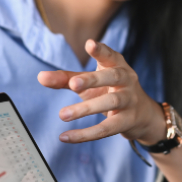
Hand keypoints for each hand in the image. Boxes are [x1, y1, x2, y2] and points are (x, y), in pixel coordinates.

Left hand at [37, 39, 165, 144]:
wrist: (142, 115)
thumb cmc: (110, 91)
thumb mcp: (90, 83)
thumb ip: (66, 79)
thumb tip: (40, 77)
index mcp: (117, 65)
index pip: (110, 55)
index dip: (101, 50)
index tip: (90, 44)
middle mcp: (127, 80)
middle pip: (111, 77)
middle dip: (92, 79)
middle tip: (73, 84)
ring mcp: (129, 100)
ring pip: (111, 102)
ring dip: (86, 108)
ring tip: (62, 114)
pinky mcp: (127, 121)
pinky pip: (107, 128)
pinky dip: (85, 134)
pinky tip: (66, 136)